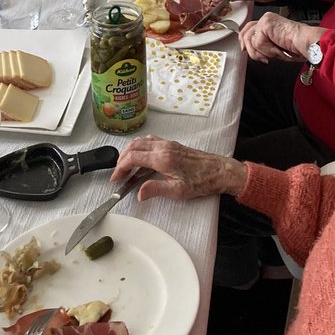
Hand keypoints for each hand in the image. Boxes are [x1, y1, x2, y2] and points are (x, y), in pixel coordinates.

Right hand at [111, 136, 246, 200]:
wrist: (219, 170)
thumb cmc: (201, 181)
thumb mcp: (178, 191)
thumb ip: (156, 189)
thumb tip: (139, 193)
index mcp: (162, 158)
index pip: (133, 157)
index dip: (120, 167)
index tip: (115, 178)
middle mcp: (163, 147)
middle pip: (134, 146)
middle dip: (122, 159)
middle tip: (117, 173)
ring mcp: (167, 144)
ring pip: (141, 141)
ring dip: (130, 152)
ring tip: (125, 166)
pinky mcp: (172, 145)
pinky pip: (149, 141)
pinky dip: (139, 148)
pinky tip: (140, 157)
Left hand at [239, 13, 323, 62]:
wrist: (305, 43)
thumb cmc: (296, 47)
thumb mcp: (274, 48)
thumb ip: (261, 45)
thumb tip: (248, 49)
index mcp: (269, 22)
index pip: (250, 28)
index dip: (245, 40)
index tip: (244, 49)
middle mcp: (266, 19)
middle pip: (246, 32)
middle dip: (250, 48)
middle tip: (260, 57)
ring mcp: (265, 20)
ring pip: (251, 40)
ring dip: (262, 52)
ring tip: (275, 53)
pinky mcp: (265, 24)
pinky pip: (258, 43)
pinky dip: (268, 50)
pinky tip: (278, 49)